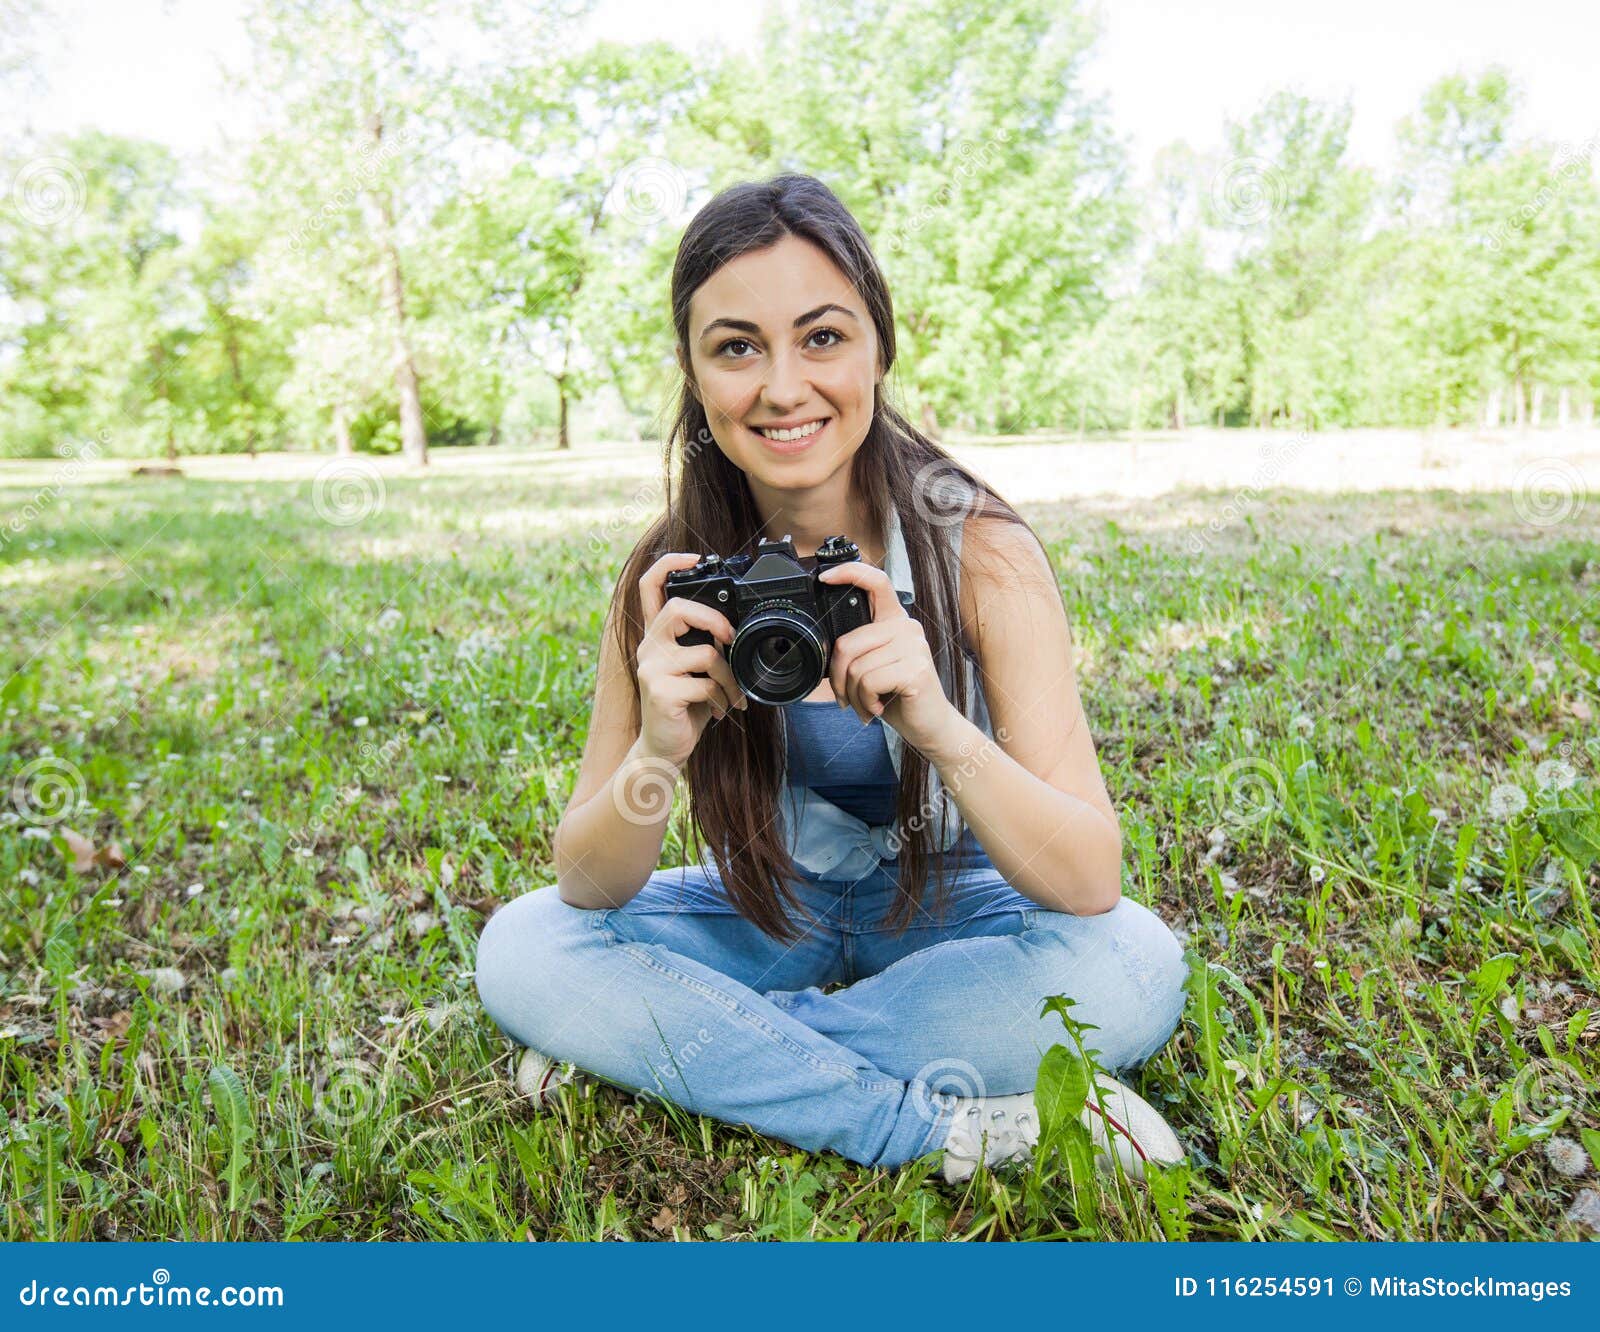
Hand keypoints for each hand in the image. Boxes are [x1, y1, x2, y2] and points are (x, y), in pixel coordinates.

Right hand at [634, 552, 747, 766]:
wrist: (663, 749)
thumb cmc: (684, 706)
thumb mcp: (694, 670)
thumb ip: (703, 644)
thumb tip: (735, 628)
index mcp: (656, 636)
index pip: (649, 586)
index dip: (669, 563)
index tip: (695, 558)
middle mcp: (647, 647)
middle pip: (679, 609)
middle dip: (716, 621)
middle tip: (731, 640)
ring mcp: (650, 669)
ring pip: (705, 653)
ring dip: (729, 677)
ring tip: (733, 694)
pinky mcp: (659, 692)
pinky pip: (706, 684)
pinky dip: (724, 698)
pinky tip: (722, 710)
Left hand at [817, 560, 960, 750]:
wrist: (930, 725)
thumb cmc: (897, 696)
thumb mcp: (874, 667)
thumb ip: (859, 650)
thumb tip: (828, 650)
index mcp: (894, 621)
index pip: (876, 583)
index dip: (850, 573)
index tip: (826, 577)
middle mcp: (907, 627)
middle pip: (847, 643)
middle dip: (838, 678)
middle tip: (847, 697)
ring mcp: (914, 646)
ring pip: (856, 667)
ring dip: (853, 695)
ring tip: (867, 705)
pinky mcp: (916, 669)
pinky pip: (869, 682)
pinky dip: (865, 702)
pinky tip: (878, 709)